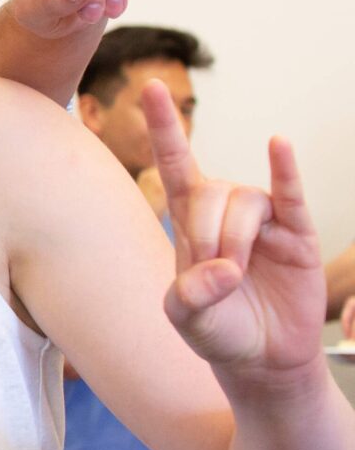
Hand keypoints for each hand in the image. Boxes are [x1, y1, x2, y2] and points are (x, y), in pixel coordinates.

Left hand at [148, 83, 325, 381]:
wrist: (263, 362)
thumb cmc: (218, 333)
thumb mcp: (186, 319)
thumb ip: (190, 296)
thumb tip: (224, 269)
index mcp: (189, 222)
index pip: (175, 164)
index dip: (165, 127)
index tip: (151, 87)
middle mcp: (226, 213)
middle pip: (211, 192)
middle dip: (209, 233)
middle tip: (218, 275)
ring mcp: (265, 222)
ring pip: (246, 201)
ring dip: (237, 237)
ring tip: (238, 274)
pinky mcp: (299, 236)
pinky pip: (292, 195)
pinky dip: (286, 170)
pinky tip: (279, 145)